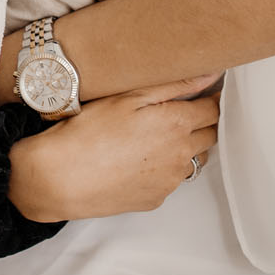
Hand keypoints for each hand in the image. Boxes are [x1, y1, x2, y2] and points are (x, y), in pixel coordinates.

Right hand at [6, 78, 219, 221]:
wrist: (60, 179)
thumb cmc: (88, 132)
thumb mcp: (128, 98)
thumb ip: (174, 85)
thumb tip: (210, 75)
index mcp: (176, 124)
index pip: (213, 109)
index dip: (211, 98)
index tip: (203, 93)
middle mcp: (180, 155)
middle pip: (210, 136)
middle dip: (202, 123)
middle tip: (180, 112)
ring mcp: (170, 181)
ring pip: (194, 160)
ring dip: (187, 148)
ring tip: (157, 138)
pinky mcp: (156, 199)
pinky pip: (172, 181)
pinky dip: (165, 169)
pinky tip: (139, 160)